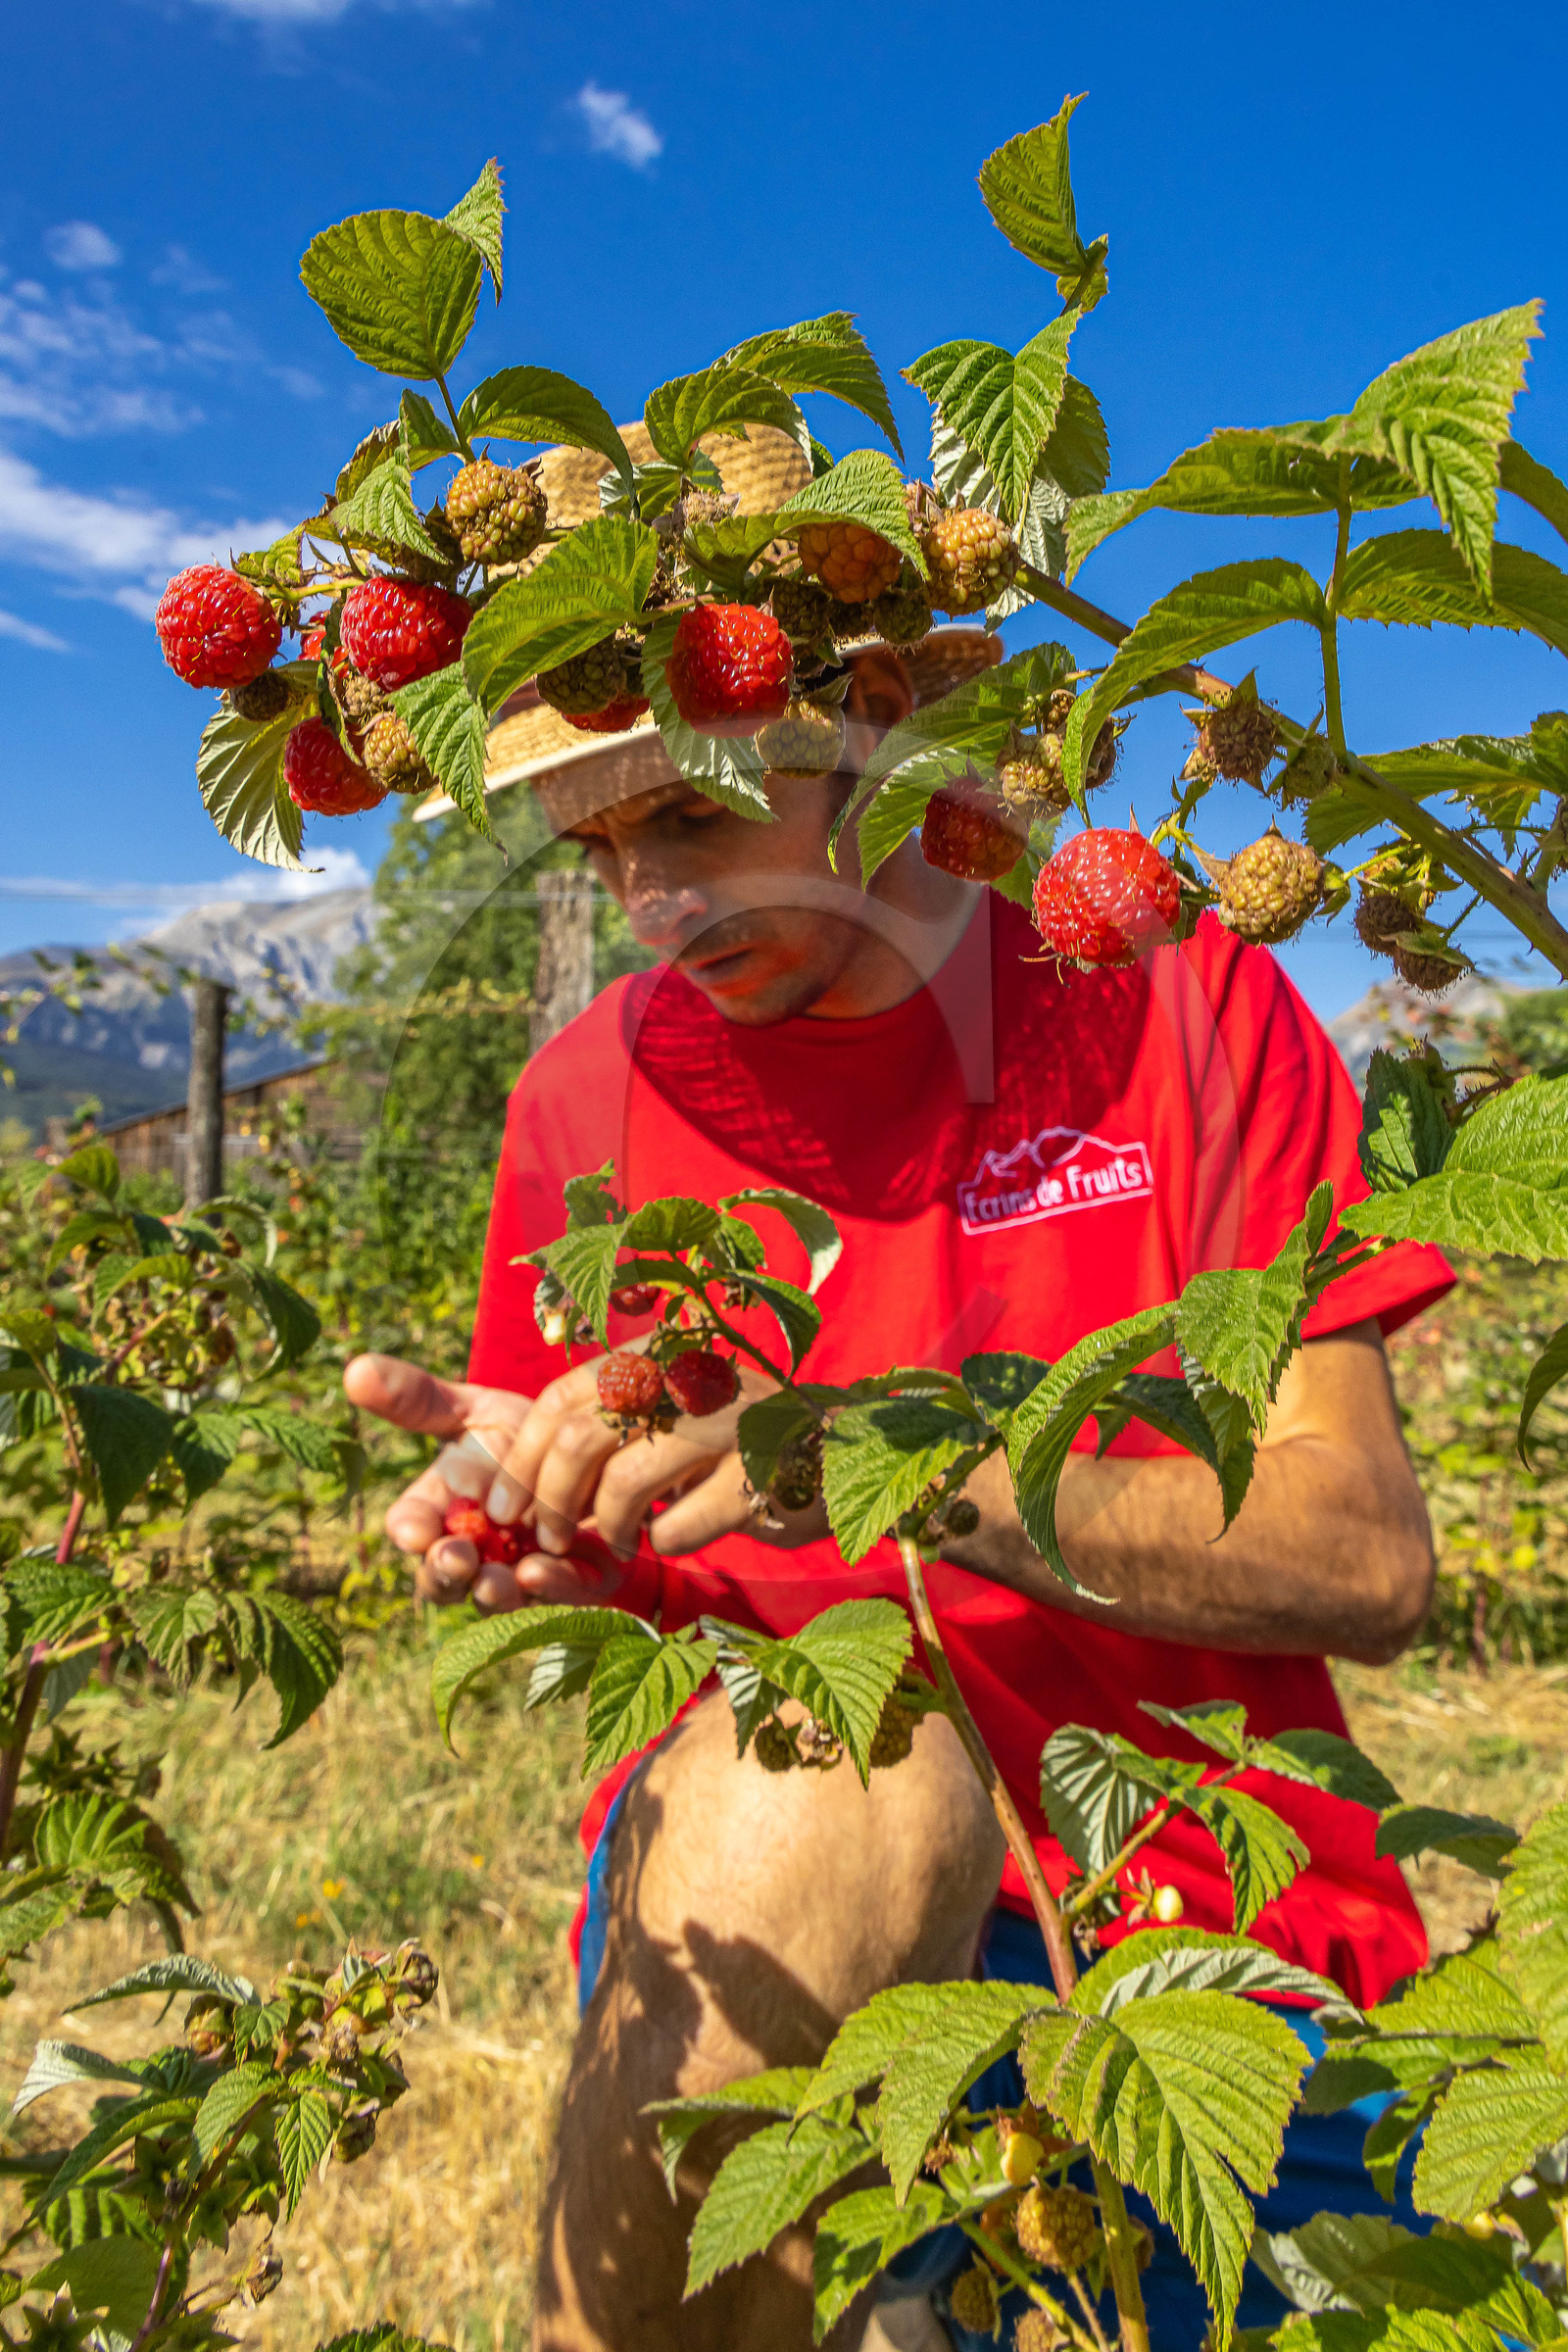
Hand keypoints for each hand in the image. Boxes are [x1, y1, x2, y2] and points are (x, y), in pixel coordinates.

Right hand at [342, 1353, 626, 1611]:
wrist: (599, 1449)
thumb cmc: (525, 1435)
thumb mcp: (474, 1412)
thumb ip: (418, 1399)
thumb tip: (354, 1369)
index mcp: (442, 1510)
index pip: (412, 1528)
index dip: (411, 1532)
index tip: (413, 1530)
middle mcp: (474, 1551)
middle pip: (443, 1580)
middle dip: (445, 1573)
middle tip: (455, 1559)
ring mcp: (520, 1574)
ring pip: (496, 1600)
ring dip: (492, 1592)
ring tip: (494, 1578)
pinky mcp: (575, 1583)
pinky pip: (560, 1598)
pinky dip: (550, 1588)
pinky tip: (542, 1570)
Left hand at [481, 1354, 827, 1559]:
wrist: (842, 1452)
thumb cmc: (733, 1441)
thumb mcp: (669, 1414)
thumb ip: (608, 1430)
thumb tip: (525, 1486)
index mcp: (660, 1353)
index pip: (563, 1396)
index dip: (521, 1454)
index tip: (502, 1505)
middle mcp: (691, 1375)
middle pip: (582, 1435)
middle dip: (549, 1497)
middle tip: (547, 1537)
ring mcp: (731, 1422)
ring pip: (627, 1478)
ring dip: (607, 1527)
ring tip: (615, 1545)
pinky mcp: (763, 1474)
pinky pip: (684, 1522)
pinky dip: (666, 1540)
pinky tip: (674, 1537)